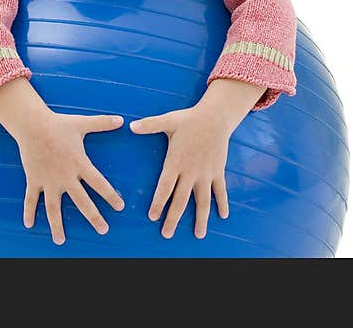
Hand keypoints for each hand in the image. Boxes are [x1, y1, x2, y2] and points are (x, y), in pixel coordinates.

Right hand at [14, 111, 124, 244]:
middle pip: (82, 202)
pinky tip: (29, 225)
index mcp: (80, 164)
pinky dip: (28, 212)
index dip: (111, 196)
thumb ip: (103, 123)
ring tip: (60, 241)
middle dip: (93, 217)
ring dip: (57, 225)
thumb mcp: (83, 123)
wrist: (32, 124)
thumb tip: (122, 120)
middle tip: (103, 230)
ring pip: (53, 208)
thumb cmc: (59, 124)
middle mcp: (65, 176)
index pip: (99, 183)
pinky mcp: (34, 180)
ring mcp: (48, 180)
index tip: (120, 207)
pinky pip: (30, 199)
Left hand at [129, 103, 237, 238]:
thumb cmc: (188, 120)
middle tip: (166, 234)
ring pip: (203, 201)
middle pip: (181, 200)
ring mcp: (206, 173)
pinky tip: (223, 216)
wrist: (215, 117)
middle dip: (173, 218)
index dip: (158, 203)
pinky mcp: (218, 171)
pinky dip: (222, 203)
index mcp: (176, 162)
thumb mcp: (168, 121)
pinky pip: (221, 191)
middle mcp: (191, 172)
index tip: (153, 217)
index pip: (165, 187)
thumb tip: (130, 126)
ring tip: (199, 234)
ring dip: (201, 218)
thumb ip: (149, 125)